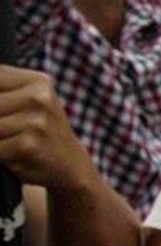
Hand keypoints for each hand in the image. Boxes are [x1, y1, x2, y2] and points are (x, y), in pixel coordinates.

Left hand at [0, 65, 92, 186]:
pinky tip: (9, 154)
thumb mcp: (29, 101)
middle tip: (5, 128)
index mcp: (37, 81)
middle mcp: (38, 98)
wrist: (69, 164)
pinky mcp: (28, 145)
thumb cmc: (38, 129)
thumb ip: (3, 93)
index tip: (3, 113)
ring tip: (7, 140)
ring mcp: (35, 122)